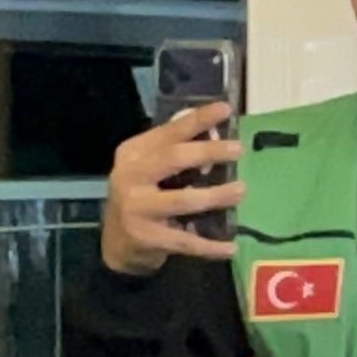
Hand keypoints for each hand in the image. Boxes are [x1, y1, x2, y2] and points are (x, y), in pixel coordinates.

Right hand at [97, 102, 241, 274]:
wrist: (116, 245)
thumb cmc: (141, 198)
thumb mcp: (148, 169)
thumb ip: (175, 153)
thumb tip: (218, 136)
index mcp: (132, 154)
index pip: (168, 132)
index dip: (198, 120)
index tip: (225, 109)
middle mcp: (130, 178)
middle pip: (174, 159)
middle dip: (209, 152)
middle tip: (238, 149)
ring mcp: (137, 209)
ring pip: (184, 200)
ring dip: (216, 195)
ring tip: (241, 190)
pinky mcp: (147, 238)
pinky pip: (185, 241)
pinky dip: (210, 246)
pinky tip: (231, 247)